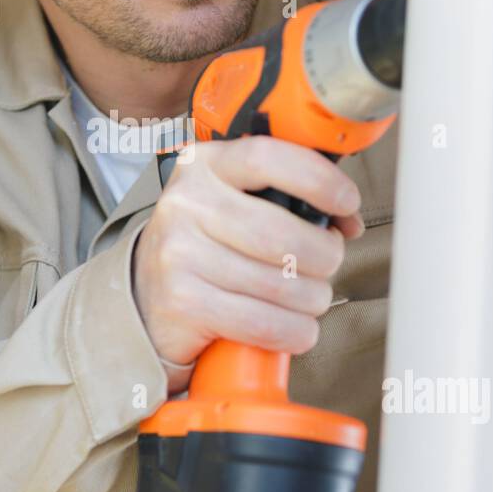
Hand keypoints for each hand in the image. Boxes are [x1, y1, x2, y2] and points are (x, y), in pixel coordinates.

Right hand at [131, 136, 362, 391]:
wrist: (145, 297)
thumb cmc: (205, 247)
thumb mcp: (232, 202)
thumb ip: (286, 197)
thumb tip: (347, 221)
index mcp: (203, 166)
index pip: (267, 158)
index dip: (318, 180)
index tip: (346, 202)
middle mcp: (186, 204)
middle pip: (284, 234)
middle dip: (324, 256)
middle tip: (325, 264)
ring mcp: (180, 254)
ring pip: (282, 285)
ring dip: (312, 300)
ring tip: (306, 299)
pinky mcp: (184, 303)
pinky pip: (264, 323)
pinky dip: (294, 332)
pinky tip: (294, 328)